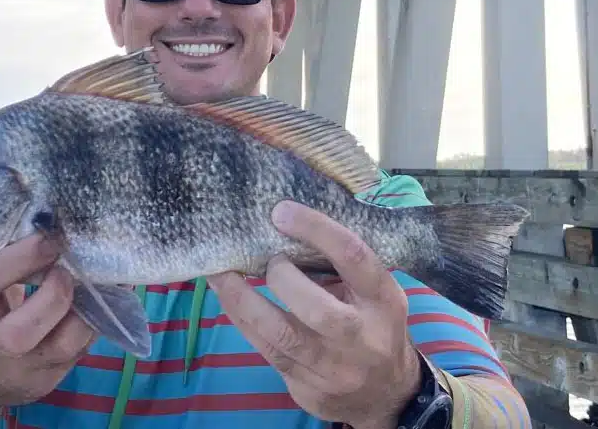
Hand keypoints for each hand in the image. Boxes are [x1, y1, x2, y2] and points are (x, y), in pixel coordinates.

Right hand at [0, 234, 96, 410]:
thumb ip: (4, 263)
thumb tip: (49, 227)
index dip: (21, 257)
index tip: (50, 238)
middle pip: (21, 333)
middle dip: (56, 293)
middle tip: (69, 268)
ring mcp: (21, 372)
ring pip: (64, 346)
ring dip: (86, 308)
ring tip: (92, 283)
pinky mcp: (48, 382)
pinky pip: (82, 350)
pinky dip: (95, 321)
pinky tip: (100, 300)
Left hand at [206, 200, 421, 428]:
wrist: (386, 394)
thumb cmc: (371, 323)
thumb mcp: (372, 292)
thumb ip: (339, 266)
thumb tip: (282, 223)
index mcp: (384, 301)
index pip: (354, 258)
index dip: (316, 230)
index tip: (281, 211)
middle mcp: (364, 339)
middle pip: (318, 310)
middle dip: (281, 277)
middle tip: (266, 259)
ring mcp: (335, 370)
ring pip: (283, 336)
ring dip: (243, 300)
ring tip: (220, 273)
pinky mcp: (309, 390)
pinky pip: (267, 351)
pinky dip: (242, 320)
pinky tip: (226, 298)